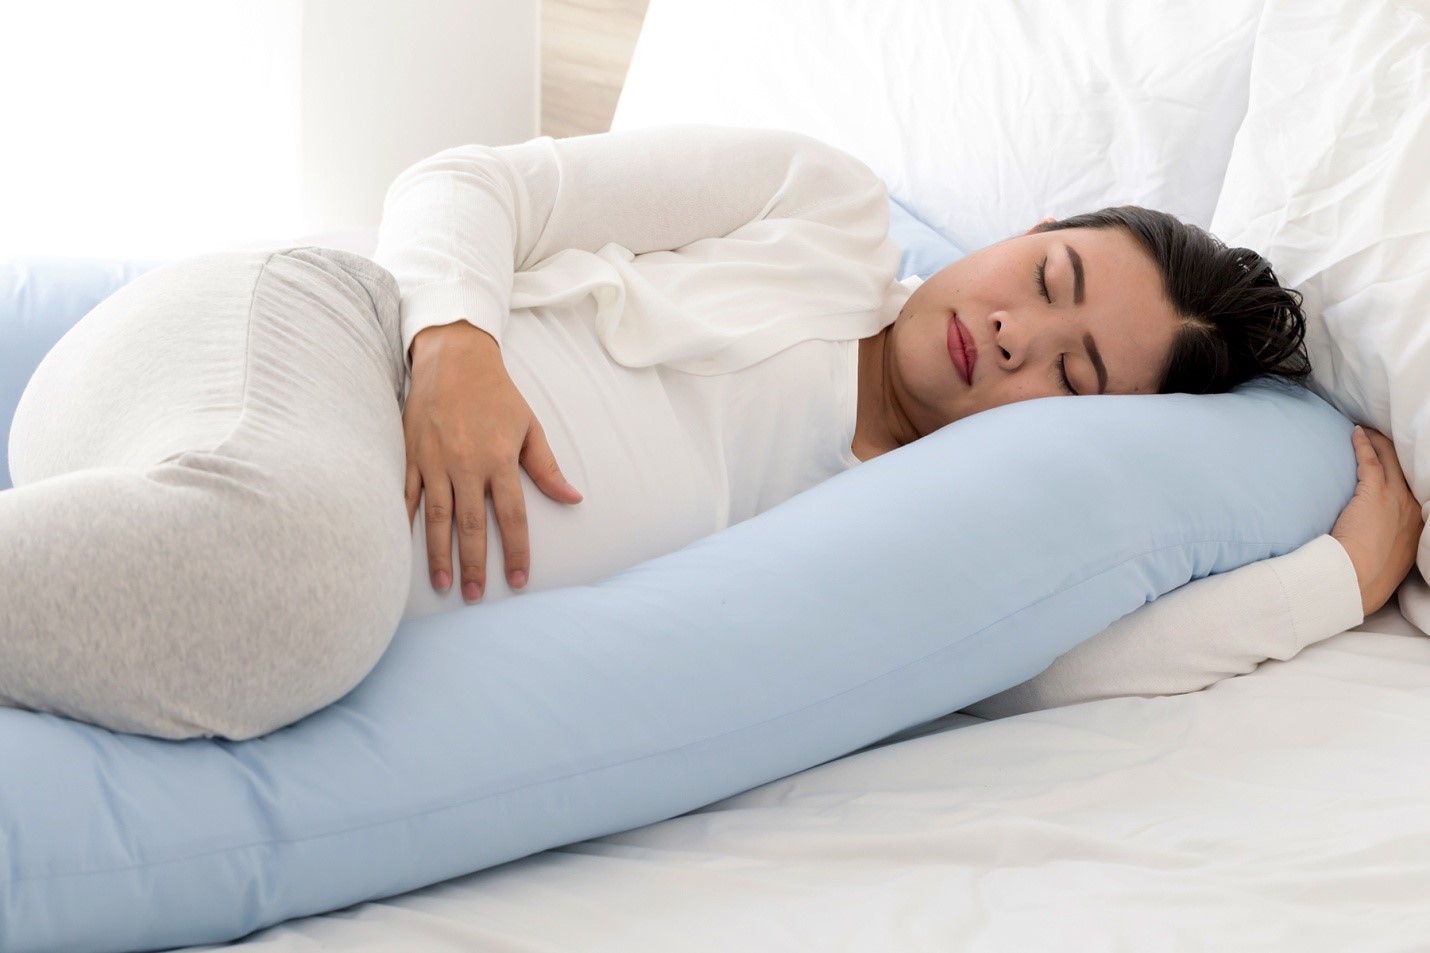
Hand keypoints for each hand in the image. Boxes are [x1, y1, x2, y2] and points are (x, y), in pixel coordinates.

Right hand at [403, 322, 583, 601]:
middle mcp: (466, 464)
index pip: (511, 516)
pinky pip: (407, 495)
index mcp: (500, 459)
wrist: (453, 358)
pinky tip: (405, 549)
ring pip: (436, 517)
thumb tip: (573, 498)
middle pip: (472, 525)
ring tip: (444, 583)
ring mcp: (435, 461)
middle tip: (475, 596)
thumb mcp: (529, 426)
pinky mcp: (411, 455)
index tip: (518, 580)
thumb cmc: (496, 394)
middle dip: (475, 563)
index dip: (517, 551)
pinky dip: (406, 522)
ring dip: (439, 554)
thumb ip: (546, 467)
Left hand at [1330, 426, 1422, 617]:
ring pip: (1390, 459)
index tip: (1399, 465)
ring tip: (1369, 431)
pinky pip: (1370, 460)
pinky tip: (1355, 434)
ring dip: (1379, 442)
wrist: (1358, 577)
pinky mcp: (1374, 492)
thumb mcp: (1392, 557)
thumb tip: (1375, 539)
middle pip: (1408, 469)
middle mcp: (1414, 507)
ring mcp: (1396, 498)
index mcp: (1420, 523)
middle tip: (1383, 438)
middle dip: (1396, 450)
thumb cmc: (1369, 574)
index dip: (1407, 473)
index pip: (1416, 489)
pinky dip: (1363, 444)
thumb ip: (1391, 541)